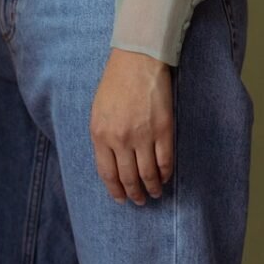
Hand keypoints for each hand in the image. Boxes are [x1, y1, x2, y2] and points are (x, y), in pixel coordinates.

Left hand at [89, 49, 173, 205]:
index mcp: (100, 134)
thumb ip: (103, 137)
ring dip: (152, 188)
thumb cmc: (115, 83)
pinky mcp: (163, 131)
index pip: (107, 173)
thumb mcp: (98, 111)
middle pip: (128, 177)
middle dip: (134, 193)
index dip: (115, 190)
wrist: (137, 62)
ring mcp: (143, 136)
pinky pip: (165, 161)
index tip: (120, 198)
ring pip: (148, 174)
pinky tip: (165, 178)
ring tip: (154, 194)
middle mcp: (121, 139)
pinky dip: (165, 173)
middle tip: (139, 201)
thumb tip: (111, 162)